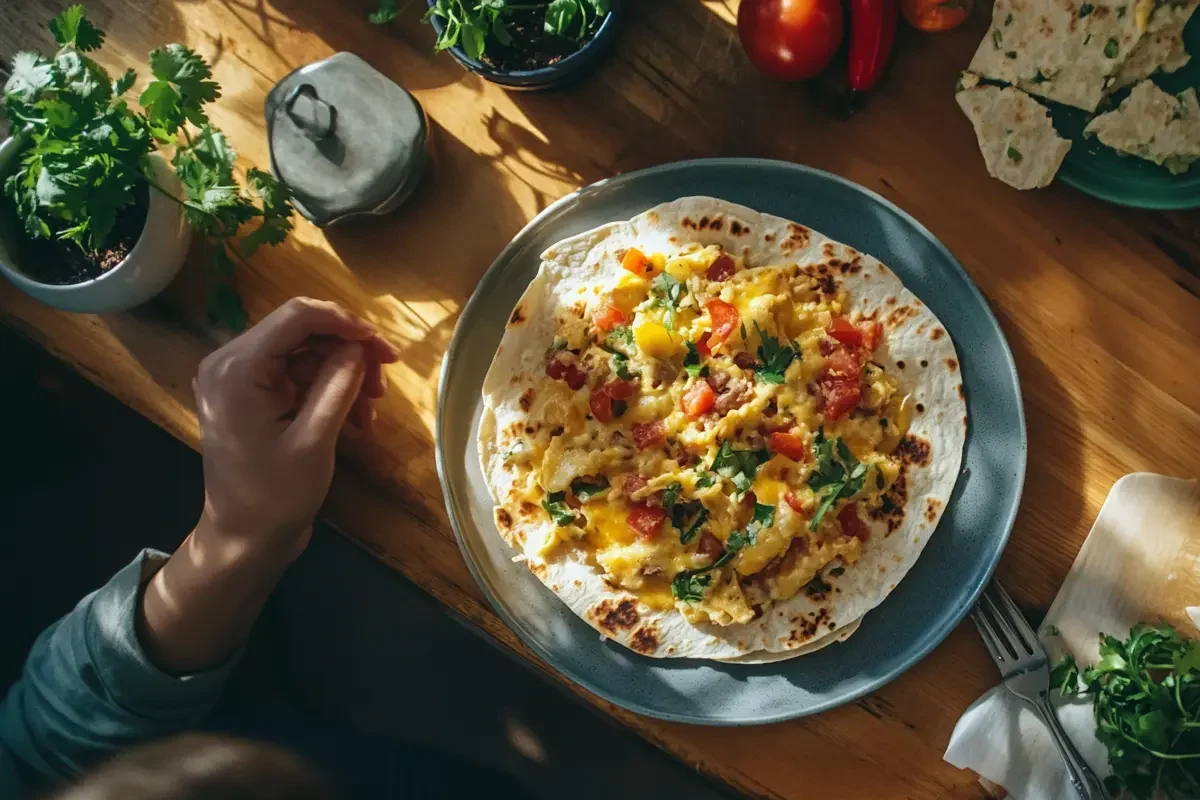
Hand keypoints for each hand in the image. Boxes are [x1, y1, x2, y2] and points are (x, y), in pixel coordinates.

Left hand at [139, 298, 397, 674]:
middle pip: (302, 331)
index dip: (346, 323)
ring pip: (304, 352)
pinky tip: (355, 418)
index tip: (384, 349)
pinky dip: (328, 389)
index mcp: (237, 368)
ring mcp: (238, 379)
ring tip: (372, 409)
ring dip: (343, 374)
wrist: (243, 541)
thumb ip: (338, 384)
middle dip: (348, 351)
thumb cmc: (275, 497)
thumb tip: (361, 346)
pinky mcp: (250, 395)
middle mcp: (229, 362)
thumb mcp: (314, 439)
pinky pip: (296, 375)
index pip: (297, 317)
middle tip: (385, 381)